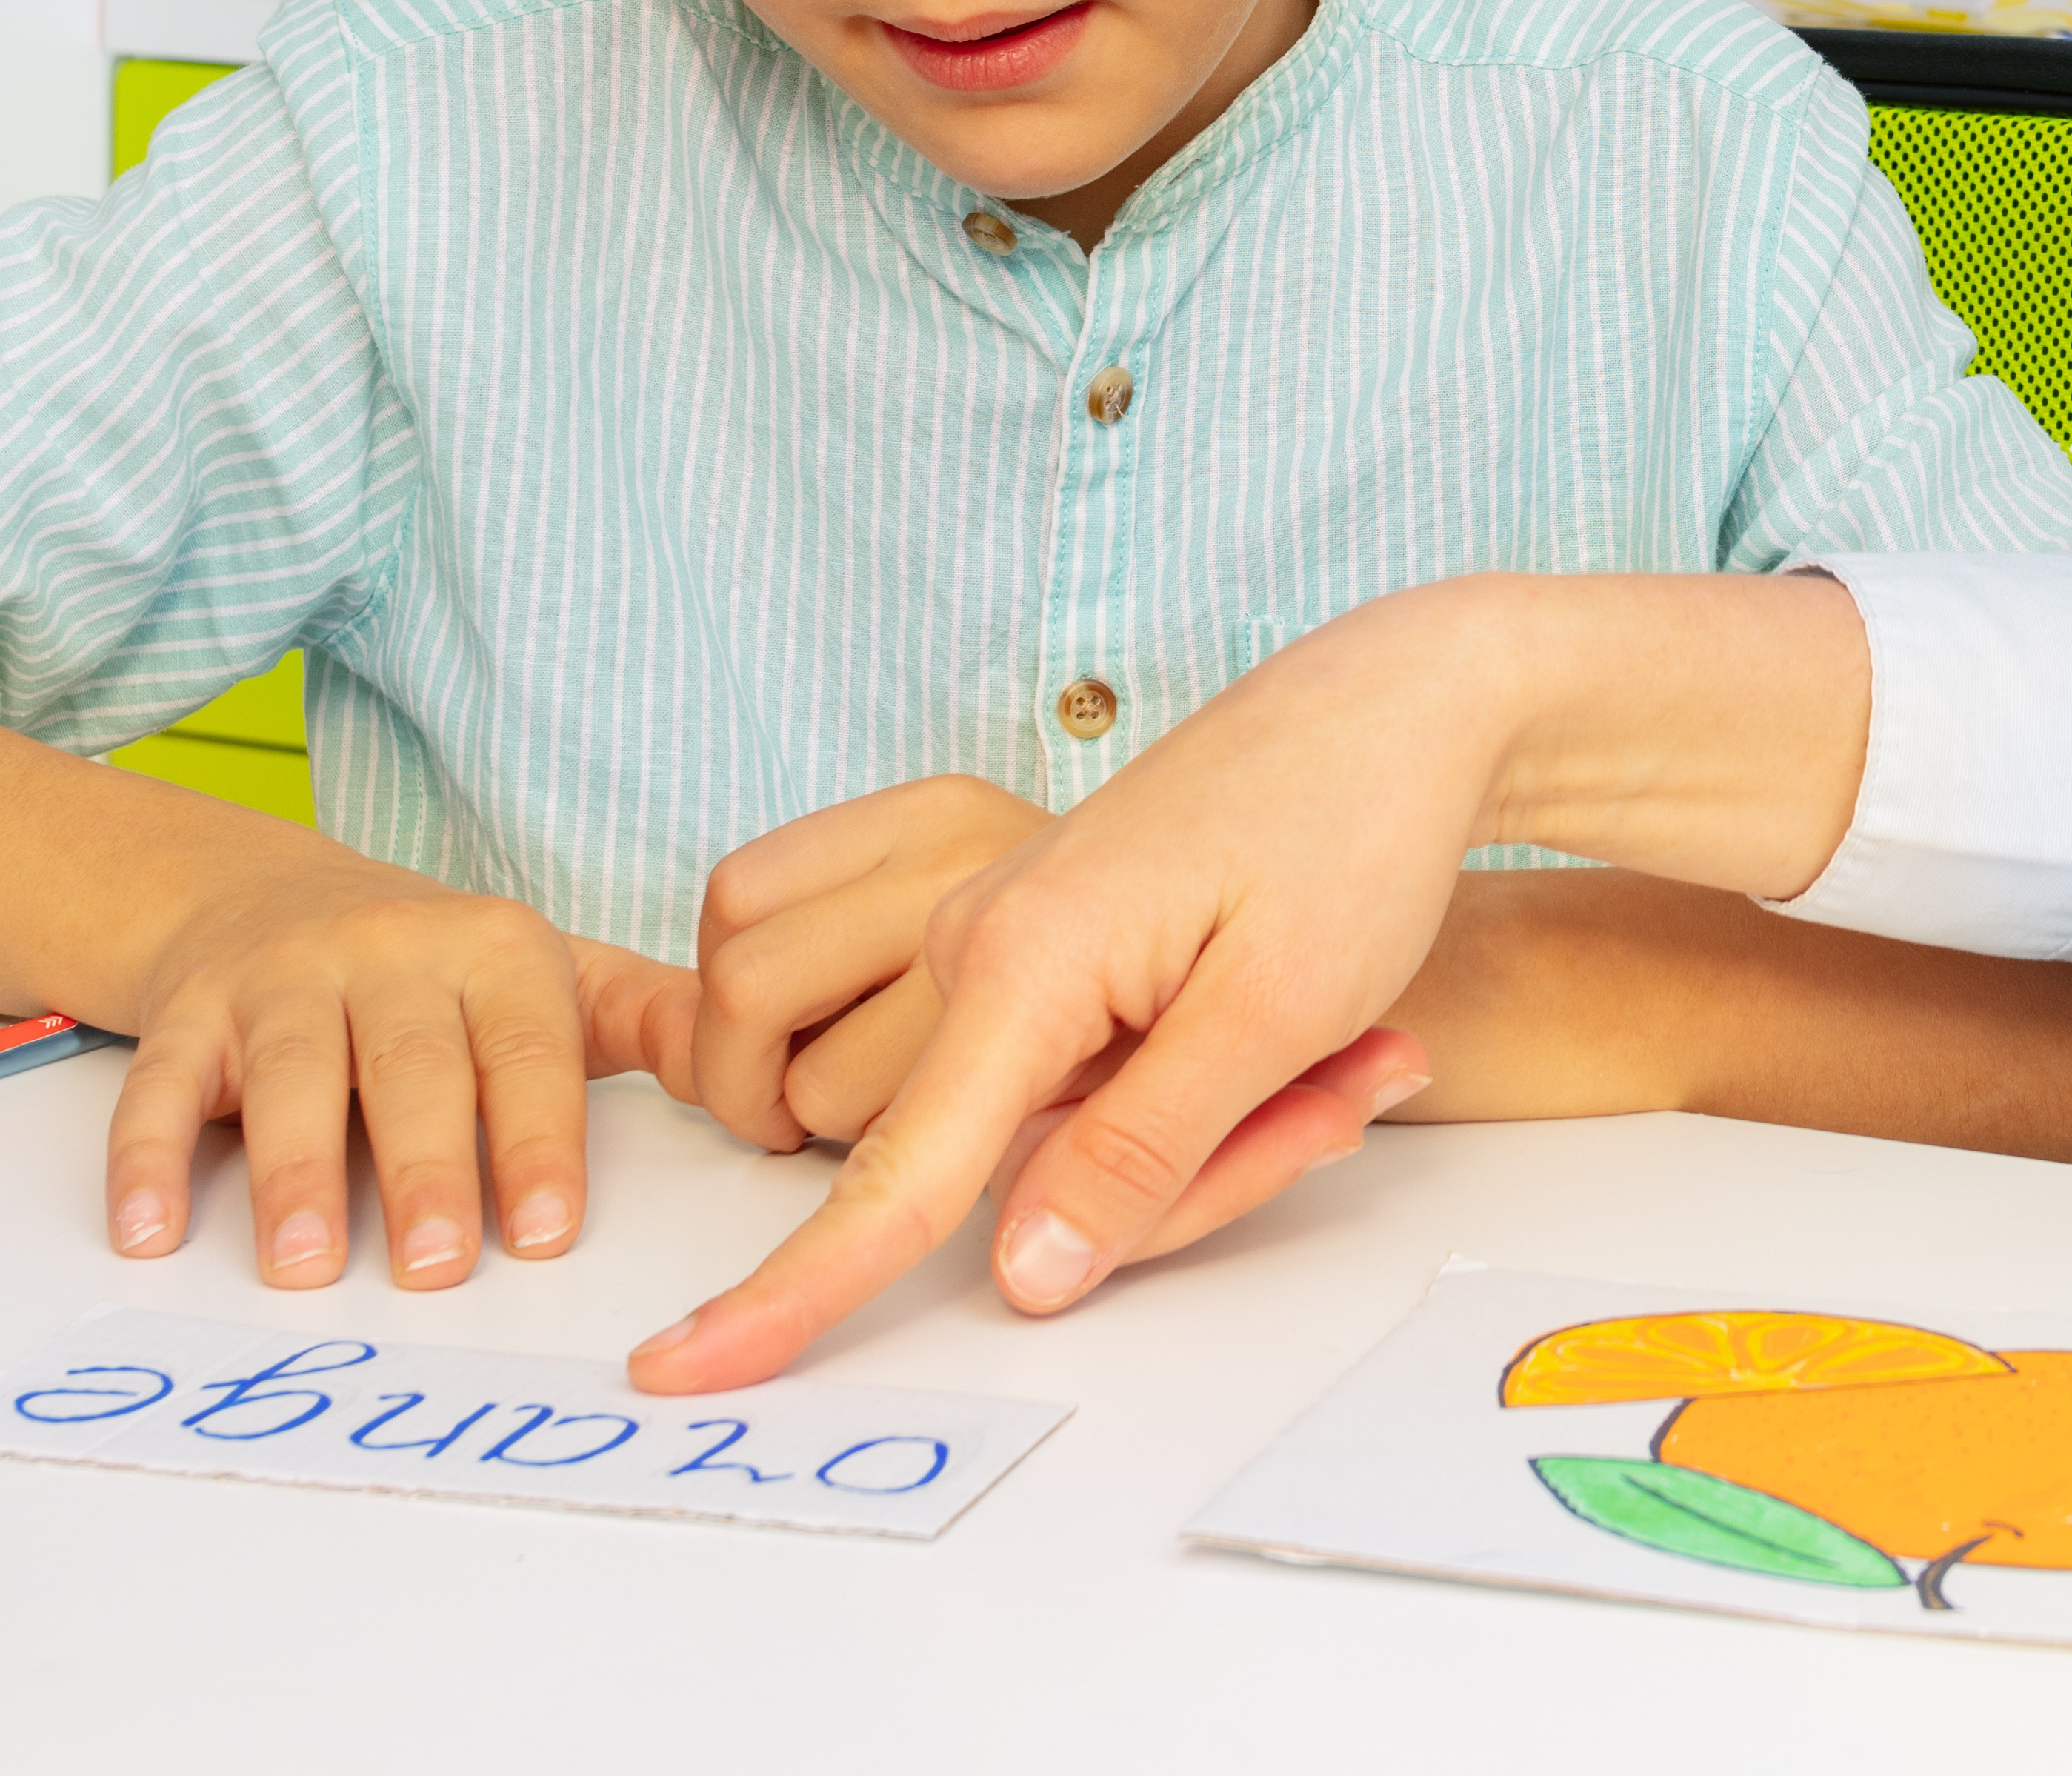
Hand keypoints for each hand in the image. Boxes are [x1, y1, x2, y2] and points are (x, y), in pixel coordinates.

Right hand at [100, 857, 609, 1296]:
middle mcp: (391, 954)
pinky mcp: (191, 1012)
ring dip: (295, 1174)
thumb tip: (780, 1072)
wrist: (260, 890)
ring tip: (304, 1267)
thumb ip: (657, 1022)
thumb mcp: (555, 977)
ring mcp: (283, 979)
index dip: (539, 1139)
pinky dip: (147, 1155)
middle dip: (428, 1166)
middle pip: (413, 1066)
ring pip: (291, 1074)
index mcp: (497, 952)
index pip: (530, 1050)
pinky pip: (162, 1083)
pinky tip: (150, 1231)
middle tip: (436, 1268)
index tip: (548, 1232)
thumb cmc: (438, 971)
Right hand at [625, 592, 1559, 1389]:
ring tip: (1326, 1047)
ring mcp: (1000, 944)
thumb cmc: (1351, 833)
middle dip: (1183, 1176)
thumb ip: (1142, 1154)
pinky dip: (1178, 1089)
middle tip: (1342, 1086)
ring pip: (1048, 1137)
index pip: (897, 1172)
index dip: (796, 1289)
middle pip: (1009, 1172)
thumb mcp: (1278, 1014)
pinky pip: (1072, 1084)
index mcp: (1020, 960)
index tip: (682, 1368)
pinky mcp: (1038, 948)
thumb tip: (1019, 1280)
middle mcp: (978, 947)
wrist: (1389, 704)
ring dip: (1198, 1131)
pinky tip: (1277, 1033)